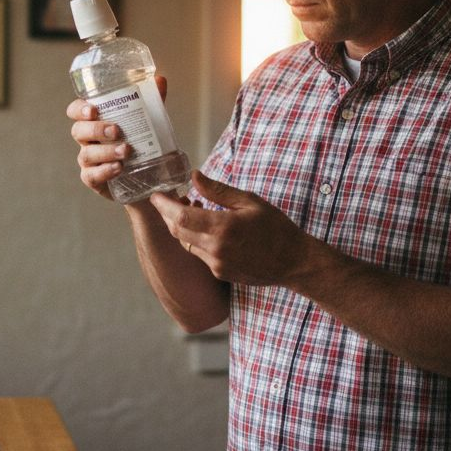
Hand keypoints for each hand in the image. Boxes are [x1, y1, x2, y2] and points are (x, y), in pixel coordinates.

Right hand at [67, 76, 165, 199]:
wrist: (149, 177)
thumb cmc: (141, 143)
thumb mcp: (149, 122)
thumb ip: (152, 102)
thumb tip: (160, 79)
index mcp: (94, 121)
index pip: (75, 111)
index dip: (79, 109)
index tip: (93, 110)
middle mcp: (87, 140)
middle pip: (79, 131)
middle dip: (96, 129)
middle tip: (117, 131)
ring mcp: (89, 161)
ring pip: (86, 154)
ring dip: (105, 151)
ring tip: (126, 151)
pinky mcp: (94, 179)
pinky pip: (92, 175)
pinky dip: (104, 171)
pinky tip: (118, 168)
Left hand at [149, 170, 314, 285]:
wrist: (294, 262)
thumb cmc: (276, 228)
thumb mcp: (250, 201)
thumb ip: (218, 191)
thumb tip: (194, 176)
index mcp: (223, 228)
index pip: (180, 217)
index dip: (164, 206)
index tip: (156, 195)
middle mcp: (216, 249)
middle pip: (178, 232)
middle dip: (168, 215)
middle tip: (168, 200)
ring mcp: (217, 264)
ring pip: (186, 243)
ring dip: (182, 227)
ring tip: (192, 209)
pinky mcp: (220, 273)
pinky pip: (199, 254)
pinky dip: (196, 239)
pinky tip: (207, 228)